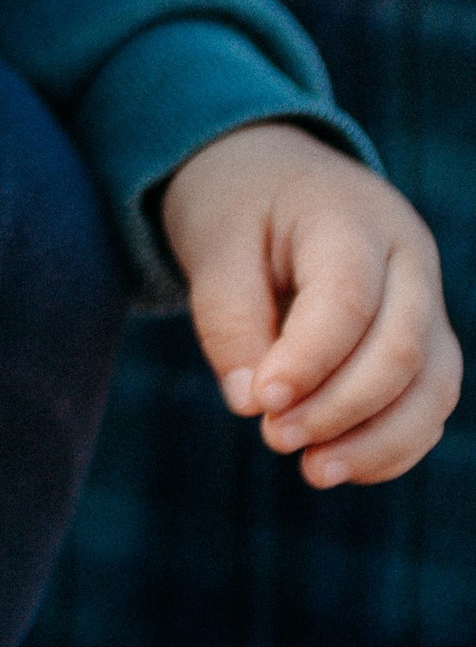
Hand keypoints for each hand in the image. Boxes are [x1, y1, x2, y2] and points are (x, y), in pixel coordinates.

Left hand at [161, 122, 459, 486]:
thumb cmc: (239, 207)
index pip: (347, 300)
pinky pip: (431, 402)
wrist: (273, 175)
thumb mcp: (213, 242)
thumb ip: (227, 318)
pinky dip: (394, 444)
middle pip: (401, 347)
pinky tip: (341, 465)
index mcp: (350, 216)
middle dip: (340, 408)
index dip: (308, 362)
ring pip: (433, 384)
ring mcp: (427, 298)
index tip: (258, 405)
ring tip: (313, 470)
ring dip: (377, 441)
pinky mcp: (427, 339)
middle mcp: (407, 256)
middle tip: (273, 438)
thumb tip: (250, 404)